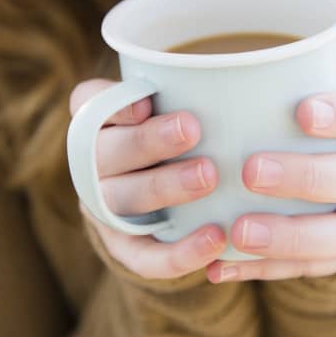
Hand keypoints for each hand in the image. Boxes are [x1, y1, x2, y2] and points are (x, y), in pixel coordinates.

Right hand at [69, 79, 226, 278]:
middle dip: (149, 140)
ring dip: (164, 187)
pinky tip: (215, 239)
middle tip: (192, 129)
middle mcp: (93, 164)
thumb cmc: (183, 136)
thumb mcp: (180, 106)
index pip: (89, 102)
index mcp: (100, 120)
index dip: (113, 103)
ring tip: (210, 177)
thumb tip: (246, 80)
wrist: (167, 201)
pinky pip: (143, 257)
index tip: (146, 101)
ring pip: (123, 199)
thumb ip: (194, 92)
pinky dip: (178, 252)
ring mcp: (104, 208)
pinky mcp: (124, 248)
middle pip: (107, 151)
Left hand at [206, 86, 335, 282]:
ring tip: (239, 232)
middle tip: (251, 172)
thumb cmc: (317, 128)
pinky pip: (313, 269)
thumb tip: (204, 77)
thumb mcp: (315, 99)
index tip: (302, 112)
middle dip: (308, 177)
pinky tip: (222, 265)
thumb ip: (279, 91)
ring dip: (290, 236)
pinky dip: (265, 269)